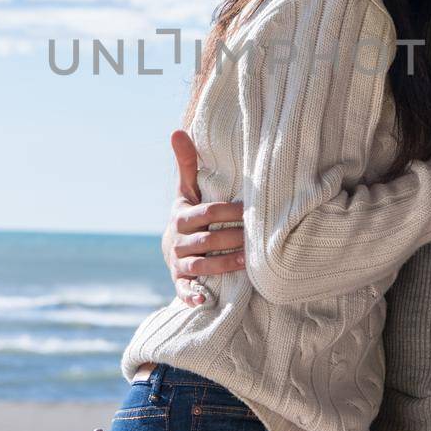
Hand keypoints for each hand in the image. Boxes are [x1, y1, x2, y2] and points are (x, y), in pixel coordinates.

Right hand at [162, 129, 245, 305]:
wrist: (173, 249)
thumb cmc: (189, 215)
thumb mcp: (186, 191)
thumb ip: (187, 163)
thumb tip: (177, 130)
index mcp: (180, 217)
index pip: (206, 213)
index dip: (228, 211)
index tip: (251, 209)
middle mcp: (177, 241)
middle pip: (206, 239)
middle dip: (231, 238)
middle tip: (256, 237)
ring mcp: (178, 264)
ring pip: (200, 265)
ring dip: (223, 264)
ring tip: (248, 261)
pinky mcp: (180, 283)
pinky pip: (184, 290)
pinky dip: (192, 295)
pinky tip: (205, 299)